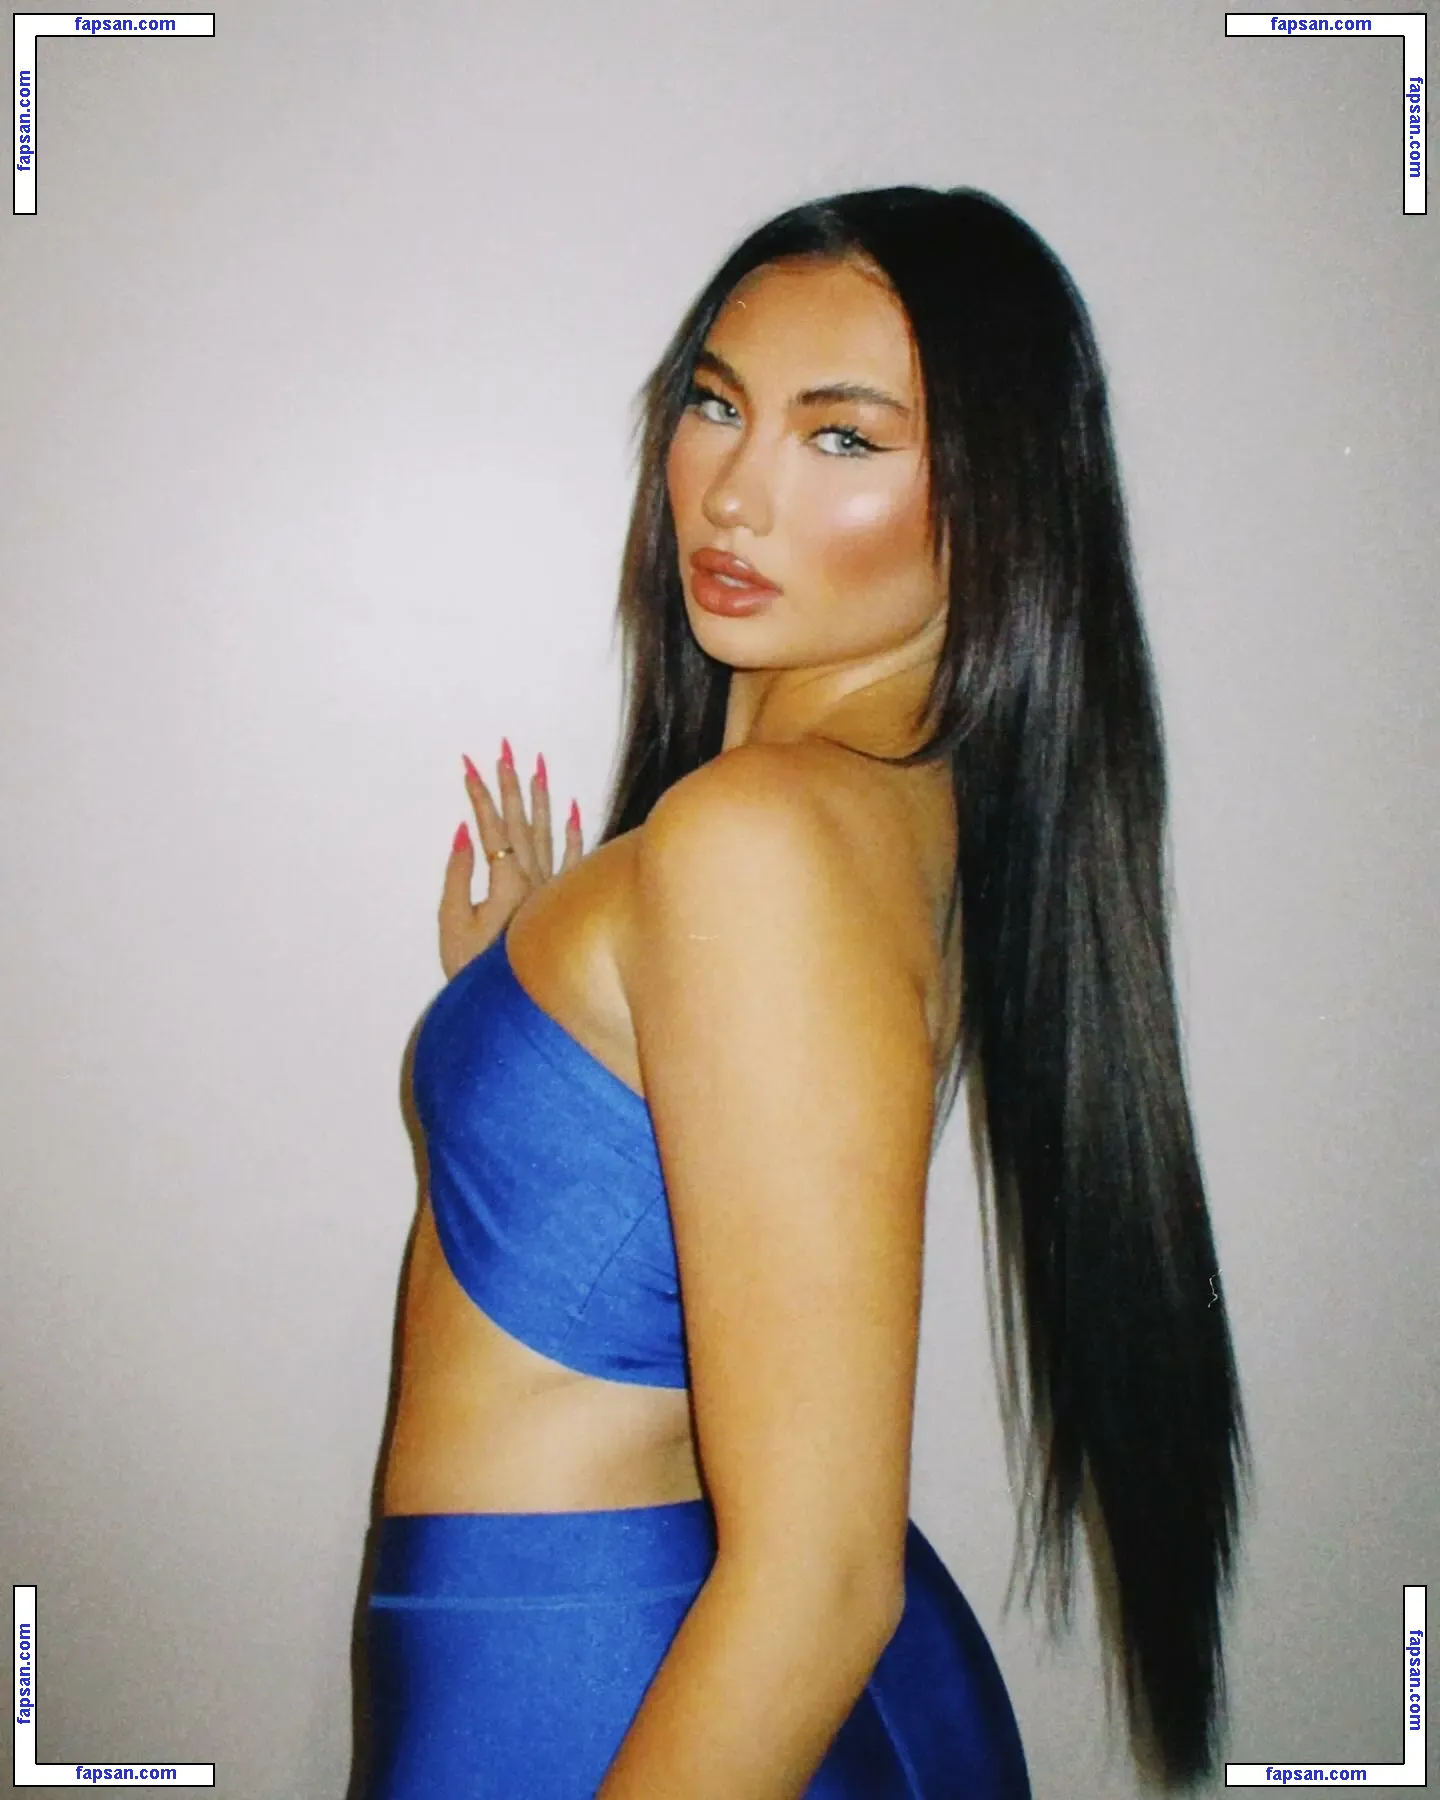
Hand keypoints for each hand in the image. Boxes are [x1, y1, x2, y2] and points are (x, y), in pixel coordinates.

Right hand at [438, 741, 583, 979]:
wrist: (510, 1003)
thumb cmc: (475, 969)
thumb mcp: (454, 925)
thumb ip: (458, 877)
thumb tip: (464, 834)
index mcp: (505, 883)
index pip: (491, 828)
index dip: (480, 794)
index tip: (470, 764)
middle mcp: (532, 880)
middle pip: (520, 821)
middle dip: (510, 783)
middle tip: (505, 748)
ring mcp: (549, 887)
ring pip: (547, 831)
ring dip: (540, 797)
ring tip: (538, 764)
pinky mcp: (559, 898)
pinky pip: (571, 856)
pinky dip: (573, 831)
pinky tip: (571, 807)